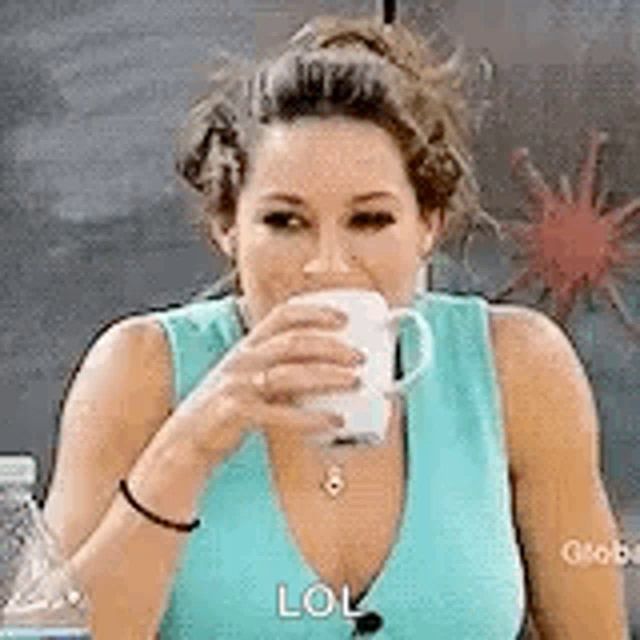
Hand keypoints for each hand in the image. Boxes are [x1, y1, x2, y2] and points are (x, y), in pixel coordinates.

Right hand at [172, 301, 364, 463]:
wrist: (186, 438)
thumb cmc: (228, 407)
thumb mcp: (251, 378)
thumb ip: (282, 369)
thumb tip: (331, 371)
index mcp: (249, 346)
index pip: (283, 315)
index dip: (316, 312)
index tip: (345, 318)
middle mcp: (243, 359)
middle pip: (293, 342)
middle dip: (331, 346)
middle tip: (361, 357)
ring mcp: (237, 384)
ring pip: (289, 374)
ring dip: (327, 376)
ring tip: (355, 382)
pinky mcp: (235, 413)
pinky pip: (279, 413)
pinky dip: (310, 417)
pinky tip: (333, 421)